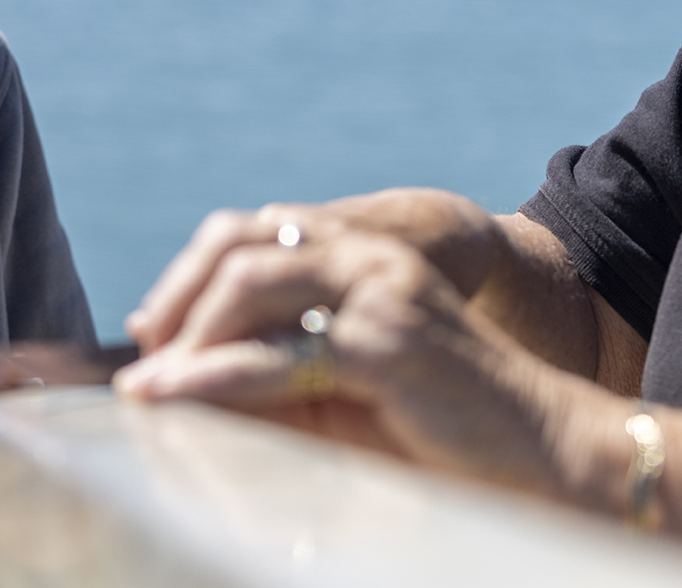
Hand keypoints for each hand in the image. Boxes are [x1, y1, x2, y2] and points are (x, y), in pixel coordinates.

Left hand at [115, 227, 622, 504]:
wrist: (541, 448)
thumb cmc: (438, 427)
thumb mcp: (346, 386)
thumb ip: (279, 367)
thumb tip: (181, 382)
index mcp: (359, 253)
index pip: (249, 234)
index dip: (187, 276)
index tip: (148, 332)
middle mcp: (367, 255)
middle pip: (238, 245)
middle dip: (175, 300)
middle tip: (140, 359)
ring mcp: (379, 292)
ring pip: (252, 282)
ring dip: (187, 335)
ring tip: (147, 386)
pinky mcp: (387, 344)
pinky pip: (282, 353)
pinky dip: (216, 375)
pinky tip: (179, 396)